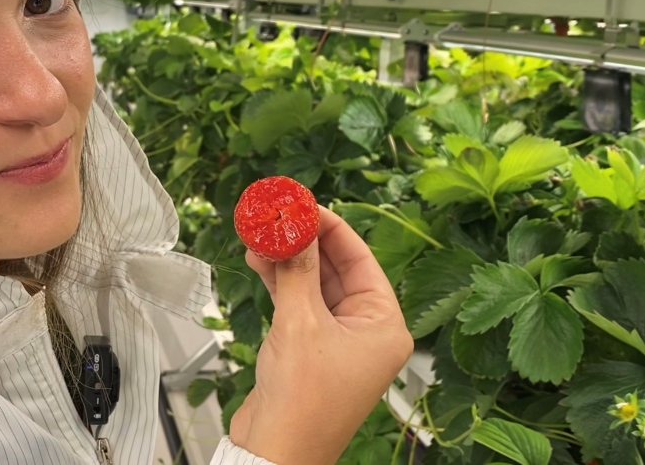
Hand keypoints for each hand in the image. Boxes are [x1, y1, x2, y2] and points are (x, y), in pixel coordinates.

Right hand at [229, 206, 412, 464]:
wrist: (274, 453)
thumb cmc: (302, 402)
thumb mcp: (300, 323)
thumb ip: (298, 270)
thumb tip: (295, 226)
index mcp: (385, 326)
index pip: (361, 260)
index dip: (331, 228)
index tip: (304, 204)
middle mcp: (367, 332)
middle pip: (337, 270)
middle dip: (305, 242)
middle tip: (279, 215)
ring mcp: (339, 341)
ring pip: (314, 286)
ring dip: (288, 261)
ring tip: (260, 234)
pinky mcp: (311, 349)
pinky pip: (299, 304)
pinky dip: (280, 283)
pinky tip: (259, 261)